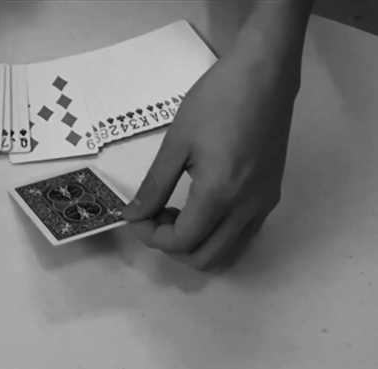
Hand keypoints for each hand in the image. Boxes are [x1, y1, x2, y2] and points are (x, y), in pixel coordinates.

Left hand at [122, 47, 300, 271]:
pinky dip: (215, 234)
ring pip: (226, 252)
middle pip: (204, 259)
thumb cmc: (217, 100)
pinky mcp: (272, 195)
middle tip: (154, 216)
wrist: (266, 73)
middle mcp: (247, 208)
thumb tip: (134, 215)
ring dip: (195, 244)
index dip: (150, 237)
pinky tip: (200, 205)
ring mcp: (264, 204)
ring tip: (176, 211)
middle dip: (171, 246)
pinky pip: (242, 235)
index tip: (136, 215)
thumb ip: (154, 185)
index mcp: (220, 194)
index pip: (181, 242)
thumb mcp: (177, 142)